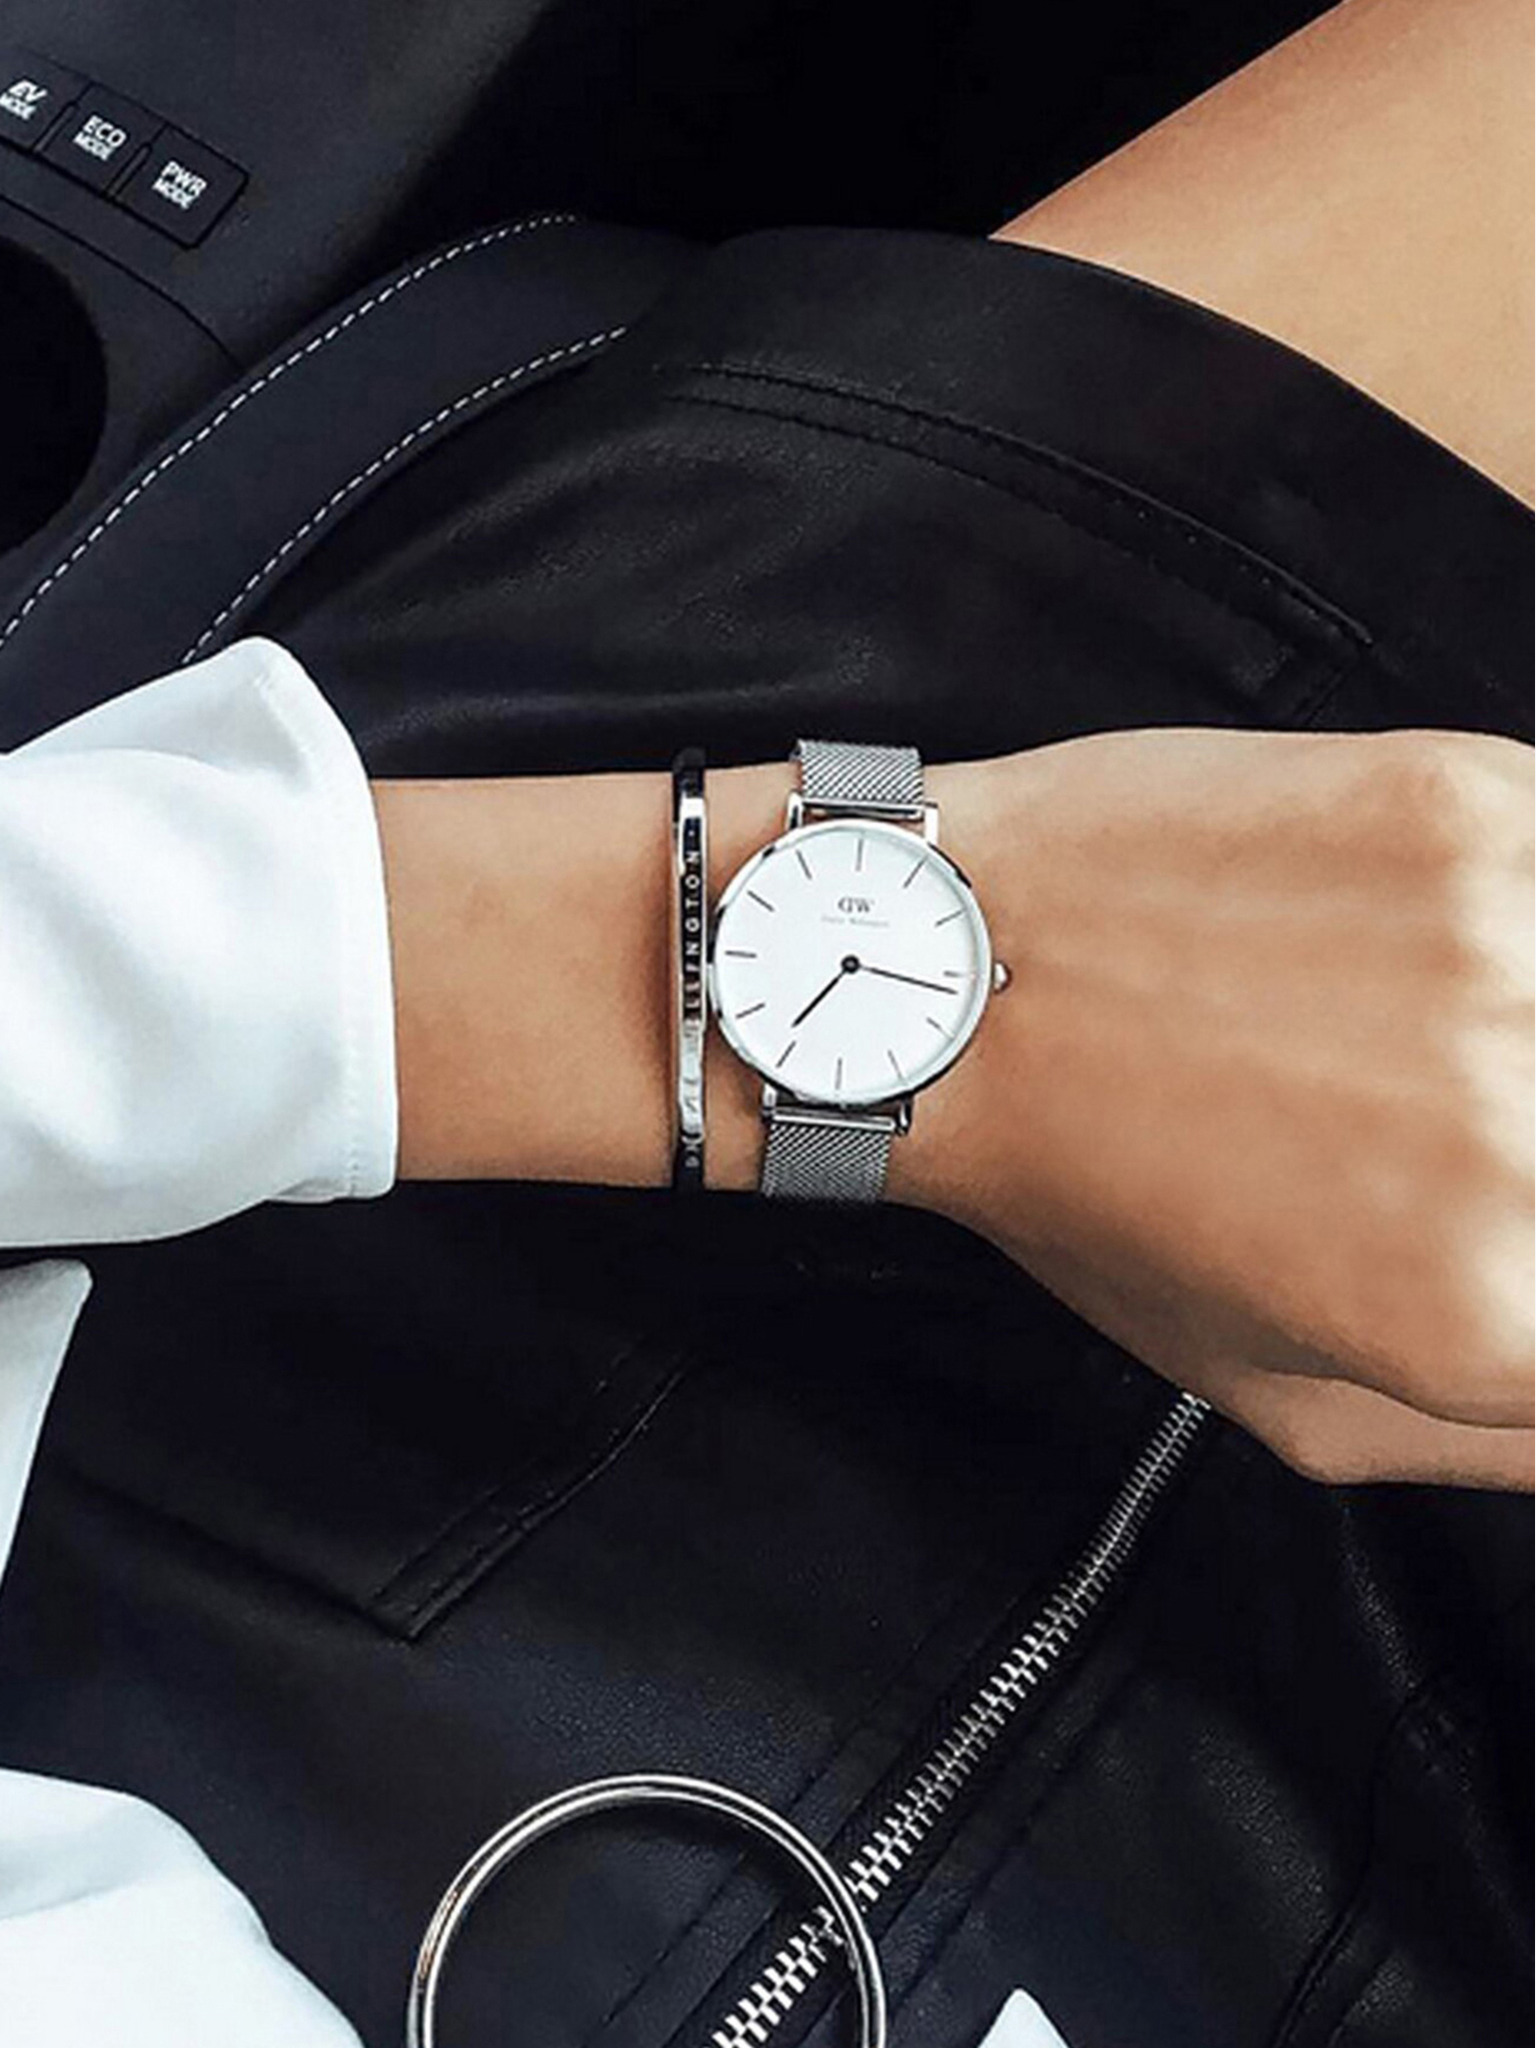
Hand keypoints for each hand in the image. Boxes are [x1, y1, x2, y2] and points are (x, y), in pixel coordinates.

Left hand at [906, 728, 1533, 1489]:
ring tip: (1458, 1048)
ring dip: (1534, 1028)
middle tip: (1476, 1130)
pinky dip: (1534, 913)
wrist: (962, 981)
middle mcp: (1525, 1142)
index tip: (1521, 1218)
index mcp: (1488, 1320)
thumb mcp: (1299, 1405)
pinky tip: (1477, 949)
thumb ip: (1516, 1439)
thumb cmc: (1103, 1197)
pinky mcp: (1473, 803)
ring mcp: (1512, 950)